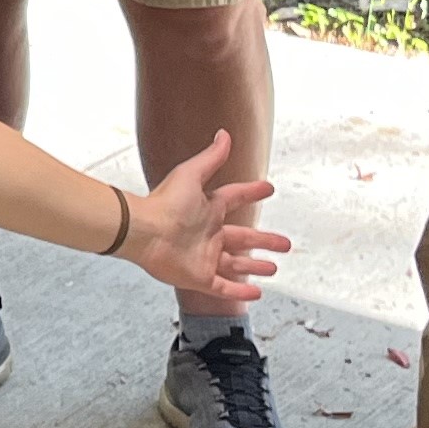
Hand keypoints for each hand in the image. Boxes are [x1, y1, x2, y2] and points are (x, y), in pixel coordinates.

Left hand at [119, 128, 290, 300]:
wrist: (143, 232)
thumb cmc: (164, 203)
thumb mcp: (191, 175)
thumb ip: (211, 158)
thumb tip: (224, 134)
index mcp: (208, 209)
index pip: (235, 199)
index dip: (251, 193)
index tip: (268, 189)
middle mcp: (208, 234)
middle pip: (243, 238)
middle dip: (264, 241)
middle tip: (285, 243)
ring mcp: (204, 257)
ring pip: (235, 264)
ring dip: (255, 266)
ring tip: (274, 268)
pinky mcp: (199, 278)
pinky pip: (223, 288)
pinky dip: (240, 292)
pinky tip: (257, 293)